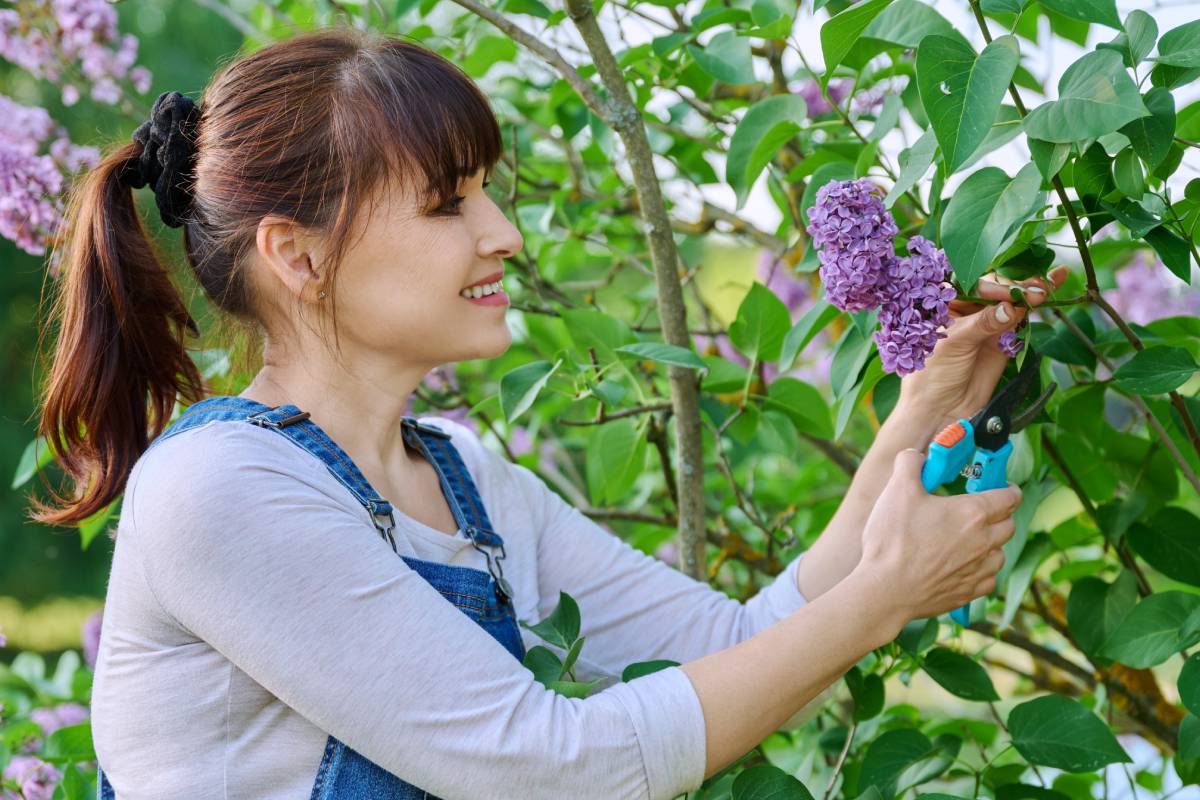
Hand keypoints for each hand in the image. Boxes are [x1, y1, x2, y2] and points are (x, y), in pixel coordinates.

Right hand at [853, 449, 1021, 630]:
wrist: (885, 591)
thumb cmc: (893, 541)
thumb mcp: (897, 490)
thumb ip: (910, 463)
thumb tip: (916, 456)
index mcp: (973, 513)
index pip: (1010, 496)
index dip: (1007, 487)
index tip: (998, 486)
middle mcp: (984, 542)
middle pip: (1009, 524)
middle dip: (999, 514)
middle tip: (978, 511)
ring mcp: (979, 569)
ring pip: (1000, 552)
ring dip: (990, 544)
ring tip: (967, 540)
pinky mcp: (970, 592)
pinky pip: (988, 578)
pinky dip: (980, 570)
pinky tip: (961, 565)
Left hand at [895, 266, 1069, 438]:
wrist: (942, 411)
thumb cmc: (932, 374)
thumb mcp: (953, 343)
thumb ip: (981, 323)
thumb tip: (1010, 307)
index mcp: (942, 303)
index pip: (970, 283)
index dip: (991, 284)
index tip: (1006, 293)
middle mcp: (965, 307)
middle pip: (994, 287)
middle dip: (1015, 287)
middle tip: (1035, 289)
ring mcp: (986, 321)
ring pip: (1011, 299)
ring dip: (1031, 289)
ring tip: (1050, 283)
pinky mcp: (1004, 337)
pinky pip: (1021, 317)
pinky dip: (1035, 303)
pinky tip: (1052, 285)